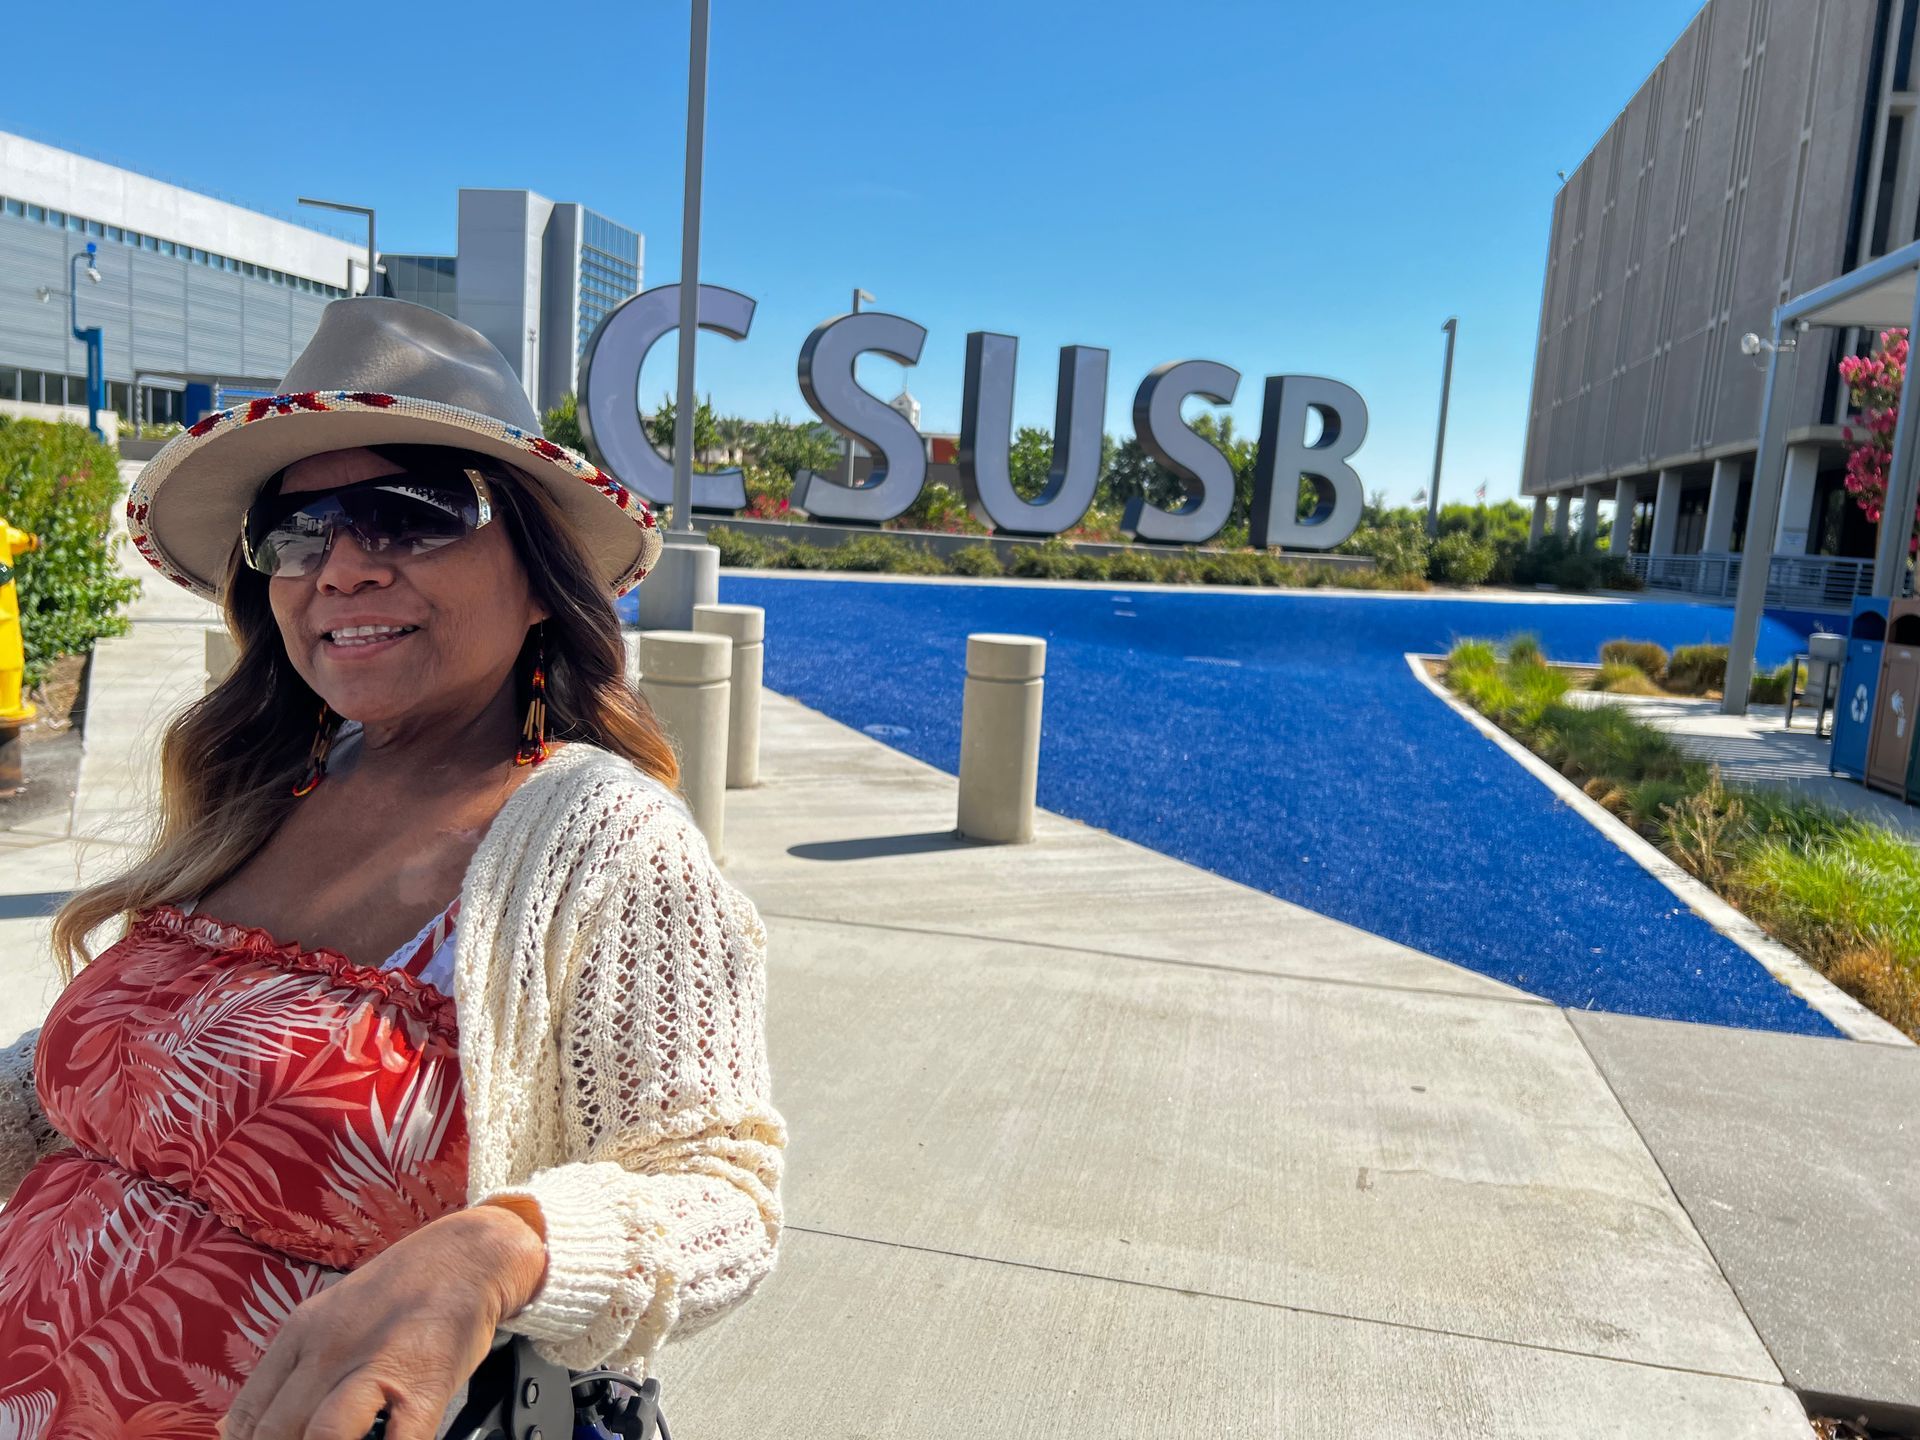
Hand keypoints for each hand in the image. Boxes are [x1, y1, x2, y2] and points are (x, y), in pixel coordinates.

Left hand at [219, 1202, 547, 1439]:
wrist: (471, 1254)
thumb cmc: (404, 1289)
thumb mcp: (330, 1314)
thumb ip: (287, 1368)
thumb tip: (230, 1428)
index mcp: (302, 1332)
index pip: (247, 1414)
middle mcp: (330, 1350)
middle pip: (275, 1432)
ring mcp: (377, 1367)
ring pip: (320, 1437)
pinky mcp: (424, 1385)